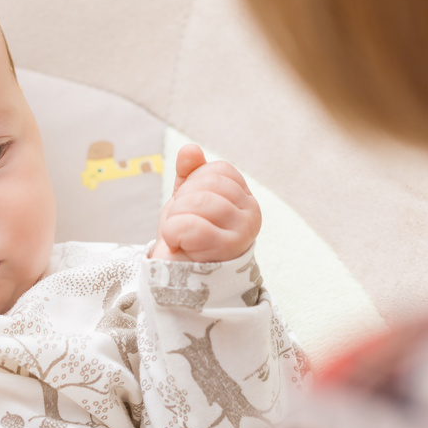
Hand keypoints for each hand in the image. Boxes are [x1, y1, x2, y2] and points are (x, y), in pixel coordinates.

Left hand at [153, 145, 260, 262]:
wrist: (181, 277)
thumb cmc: (187, 236)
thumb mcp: (186, 199)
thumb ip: (189, 173)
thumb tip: (190, 150)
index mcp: (244, 197)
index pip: (218, 170)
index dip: (194, 183)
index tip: (190, 207)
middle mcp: (251, 213)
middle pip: (208, 185)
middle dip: (182, 202)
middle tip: (182, 223)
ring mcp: (243, 232)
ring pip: (200, 203)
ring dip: (176, 218)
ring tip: (180, 234)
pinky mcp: (229, 251)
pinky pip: (194, 226)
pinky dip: (175, 232)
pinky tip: (178, 243)